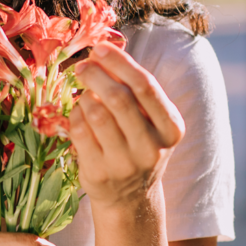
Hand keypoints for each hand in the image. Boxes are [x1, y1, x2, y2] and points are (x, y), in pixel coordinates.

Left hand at [70, 43, 184, 209]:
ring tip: (84, 94)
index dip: (120, 63)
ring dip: (85, 97)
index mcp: (171, 128)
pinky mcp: (99, 174)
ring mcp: (125, 164)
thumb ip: (133, 89)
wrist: (131, 197)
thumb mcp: (149, 120)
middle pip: (119, 98)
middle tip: (83, 66)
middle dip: (97, 75)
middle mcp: (152, 148)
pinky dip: (75, 115)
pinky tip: (78, 113)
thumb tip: (104, 51)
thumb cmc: (137, 144)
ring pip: (97, 114)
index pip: (145, 86)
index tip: (100, 48)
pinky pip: (79, 132)